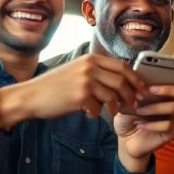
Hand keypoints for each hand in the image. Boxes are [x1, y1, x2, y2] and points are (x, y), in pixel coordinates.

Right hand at [0, 55, 144, 126]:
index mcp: (91, 59)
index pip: (122, 66)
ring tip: (112, 112)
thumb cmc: (54, 86)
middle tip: (134, 104)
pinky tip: (90, 114)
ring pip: (113, 95)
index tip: (143, 89)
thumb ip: (97, 72)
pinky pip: (98, 107)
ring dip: (116, 106)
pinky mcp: (80, 96)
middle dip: (132, 94)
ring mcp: (85, 80)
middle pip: (122, 80)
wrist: (30, 96)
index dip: (136, 78)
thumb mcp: (76, 71)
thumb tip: (122, 81)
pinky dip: (96, 113)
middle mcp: (89, 67)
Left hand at [113, 85, 173, 168]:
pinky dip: (152, 124)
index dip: (165, 82)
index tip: (148, 84)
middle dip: (167, 90)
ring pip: (173, 108)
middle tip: (149, 91)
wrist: (126, 140)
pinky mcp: (173, 132)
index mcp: (165, 96)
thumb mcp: (127, 102)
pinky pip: (168, 125)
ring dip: (154, 108)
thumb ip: (132, 92)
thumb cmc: (129, 118)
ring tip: (138, 111)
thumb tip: (134, 84)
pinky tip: (140, 125)